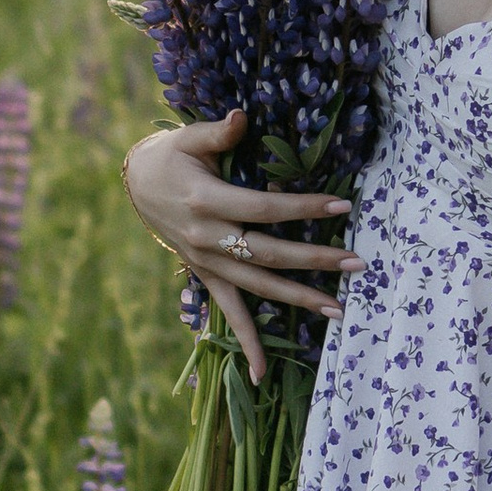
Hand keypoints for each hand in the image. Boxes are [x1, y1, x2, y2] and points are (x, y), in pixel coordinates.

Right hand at [122, 110, 360, 384]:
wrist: (134, 185)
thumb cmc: (171, 156)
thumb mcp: (189, 138)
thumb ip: (218, 132)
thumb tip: (241, 116)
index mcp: (207, 200)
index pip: (264, 209)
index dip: (303, 208)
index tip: (341, 208)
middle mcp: (208, 238)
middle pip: (269, 253)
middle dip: (315, 260)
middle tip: (357, 265)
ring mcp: (207, 262)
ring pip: (257, 286)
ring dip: (298, 299)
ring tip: (338, 310)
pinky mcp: (205, 276)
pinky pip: (229, 313)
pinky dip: (246, 343)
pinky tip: (263, 374)